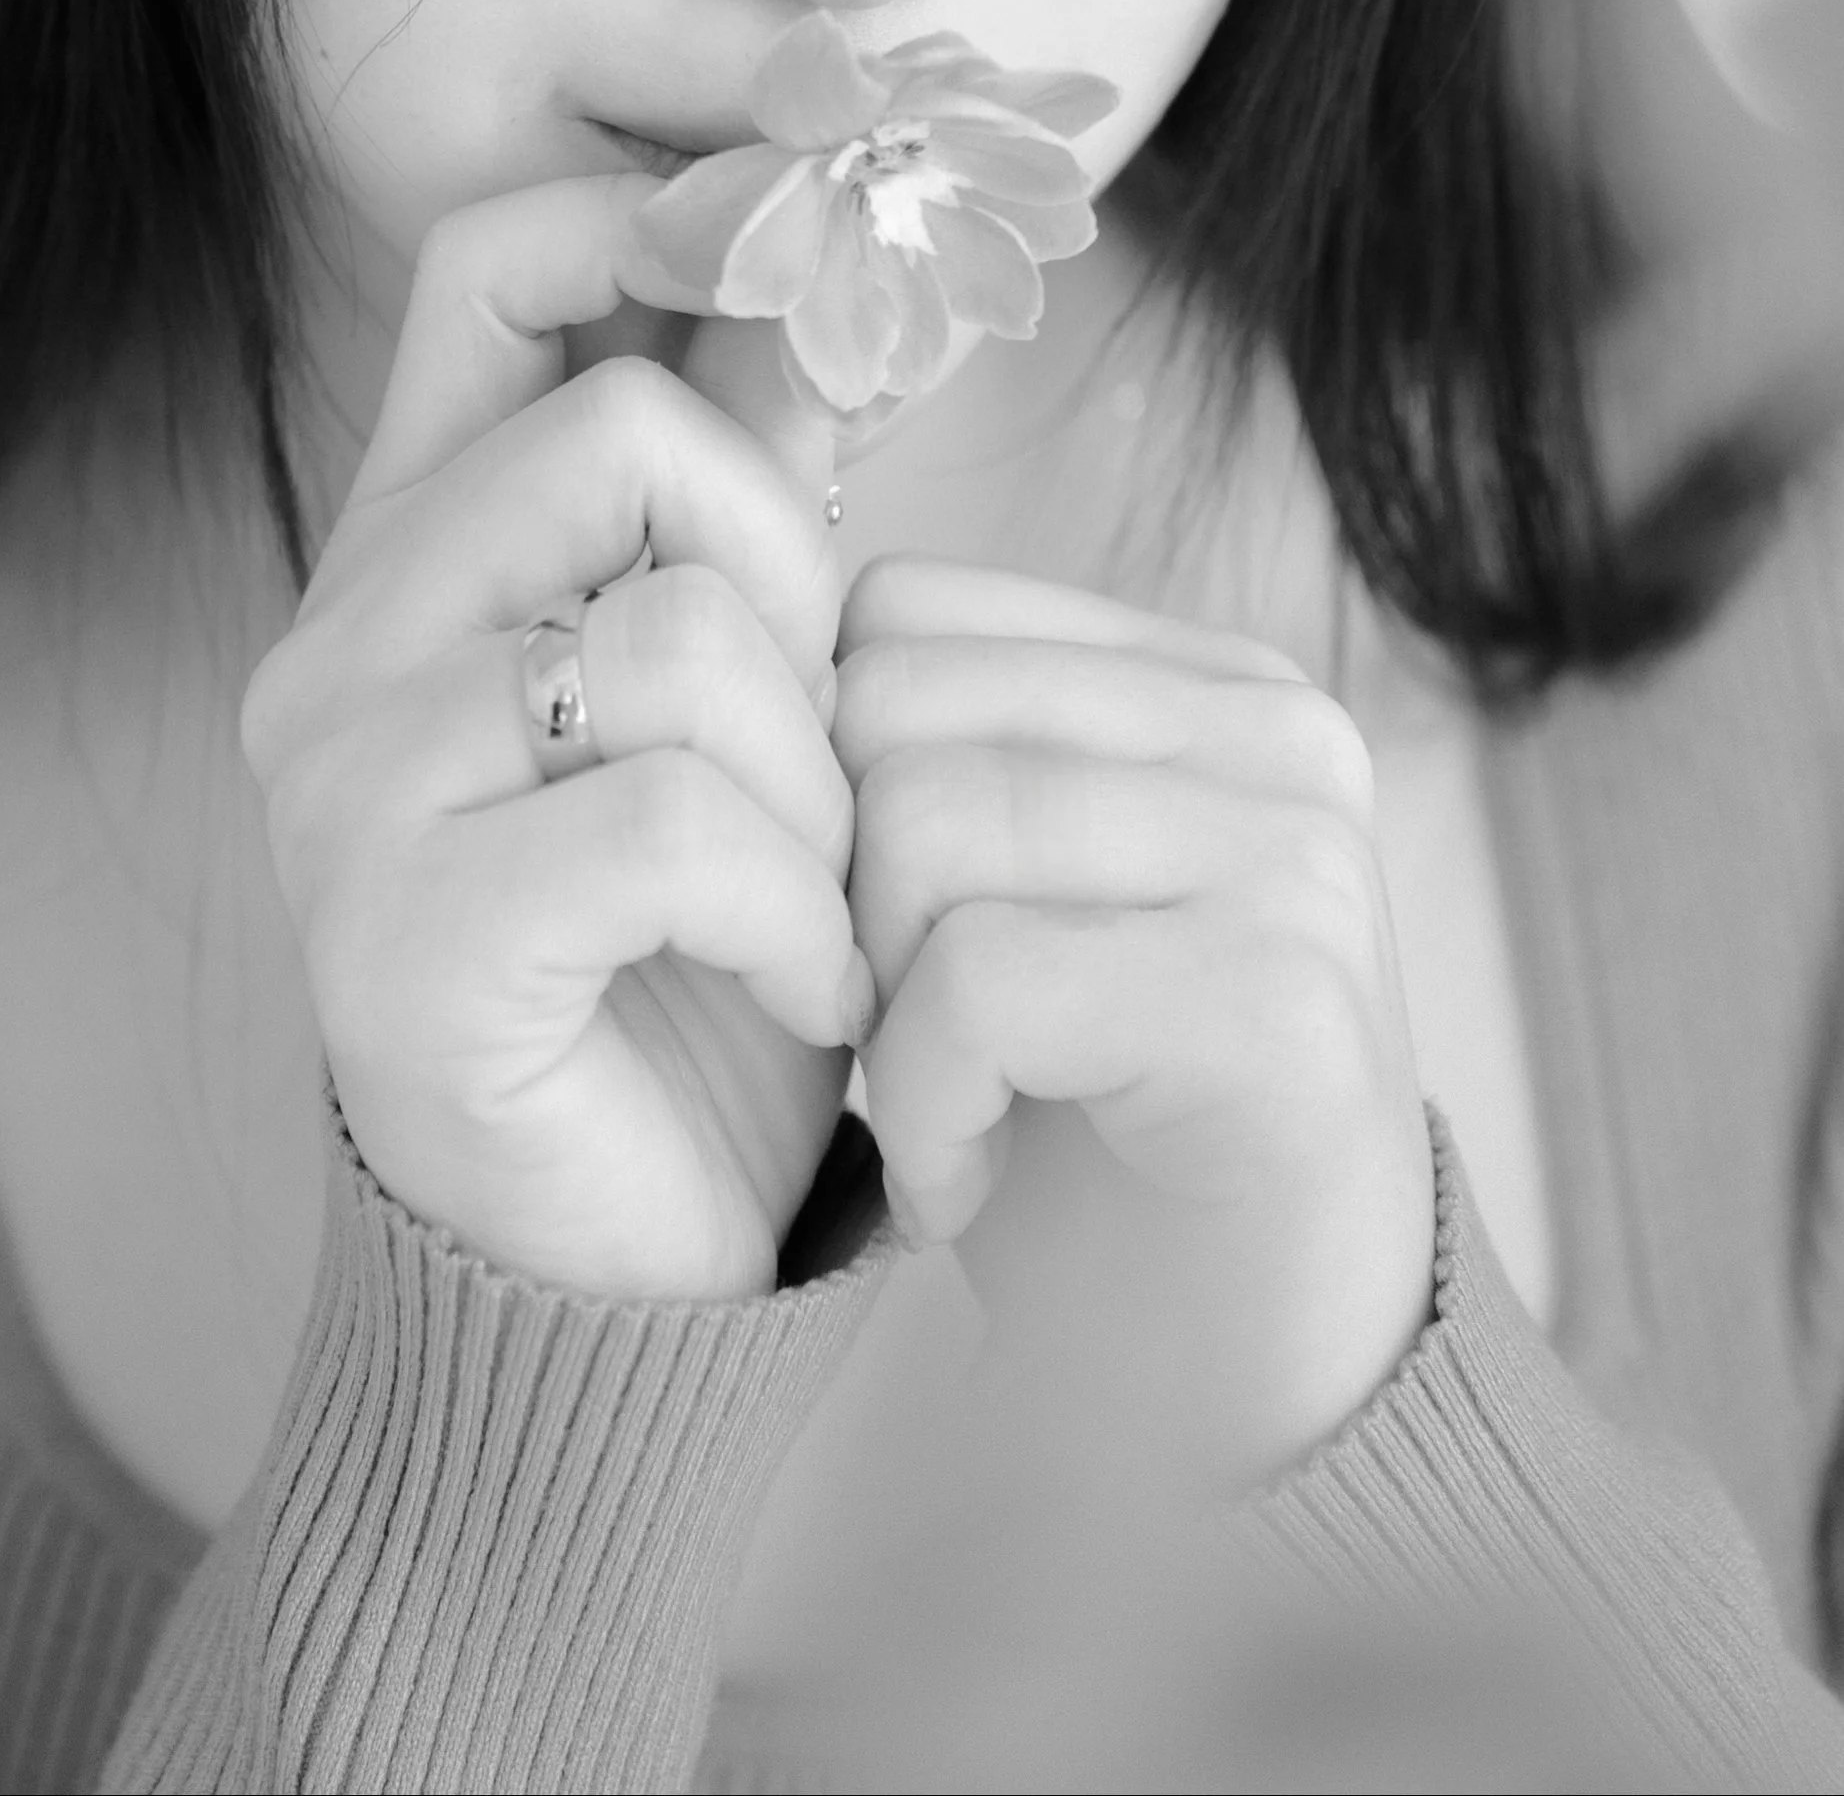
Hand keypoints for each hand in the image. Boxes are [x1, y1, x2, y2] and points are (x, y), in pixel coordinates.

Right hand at [241, 177, 869, 1301]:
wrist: (627, 1273)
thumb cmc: (694, 963)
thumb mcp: (748, 694)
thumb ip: (756, 500)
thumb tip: (840, 286)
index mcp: (409, 550)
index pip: (483, 260)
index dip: (648, 223)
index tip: (796, 294)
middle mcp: (335, 641)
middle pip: (617, 428)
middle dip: (789, 574)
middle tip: (827, 749)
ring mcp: (344, 786)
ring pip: (669, 633)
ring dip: (813, 784)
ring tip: (814, 902)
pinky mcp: (399, 938)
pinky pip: (670, 819)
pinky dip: (791, 914)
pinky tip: (803, 993)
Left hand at [837, 559, 1435, 1474]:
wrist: (1252, 1420)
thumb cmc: (1094, 1162)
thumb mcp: (1002, 909)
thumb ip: (924, 759)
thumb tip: (734, 634)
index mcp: (1211, 685)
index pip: (900, 611)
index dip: (822, 783)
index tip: (875, 947)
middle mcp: (1278, 737)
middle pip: (890, 709)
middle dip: (840, 898)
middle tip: (904, 1051)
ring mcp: (1298, 860)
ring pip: (920, 829)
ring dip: (880, 1017)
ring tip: (947, 1120)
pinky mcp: (1277, 1000)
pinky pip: (979, 980)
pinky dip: (924, 1107)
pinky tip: (968, 1187)